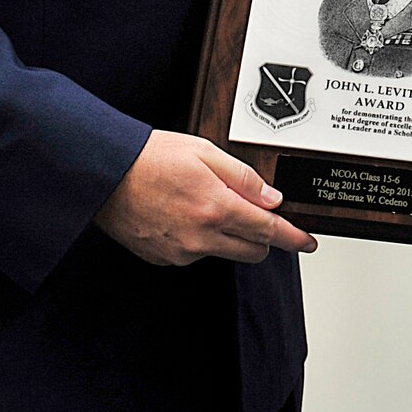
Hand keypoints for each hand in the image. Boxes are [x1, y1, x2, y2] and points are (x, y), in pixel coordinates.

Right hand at [94, 130, 317, 265]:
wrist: (104, 174)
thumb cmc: (151, 157)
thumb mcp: (205, 152)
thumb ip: (244, 178)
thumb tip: (272, 199)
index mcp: (216, 208)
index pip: (268, 230)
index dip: (293, 238)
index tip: (308, 242)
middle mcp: (200, 238)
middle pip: (252, 251)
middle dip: (263, 236)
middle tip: (256, 214)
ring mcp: (180, 253)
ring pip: (224, 252)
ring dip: (229, 235)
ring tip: (204, 201)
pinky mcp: (163, 259)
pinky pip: (195, 254)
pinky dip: (200, 239)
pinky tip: (183, 214)